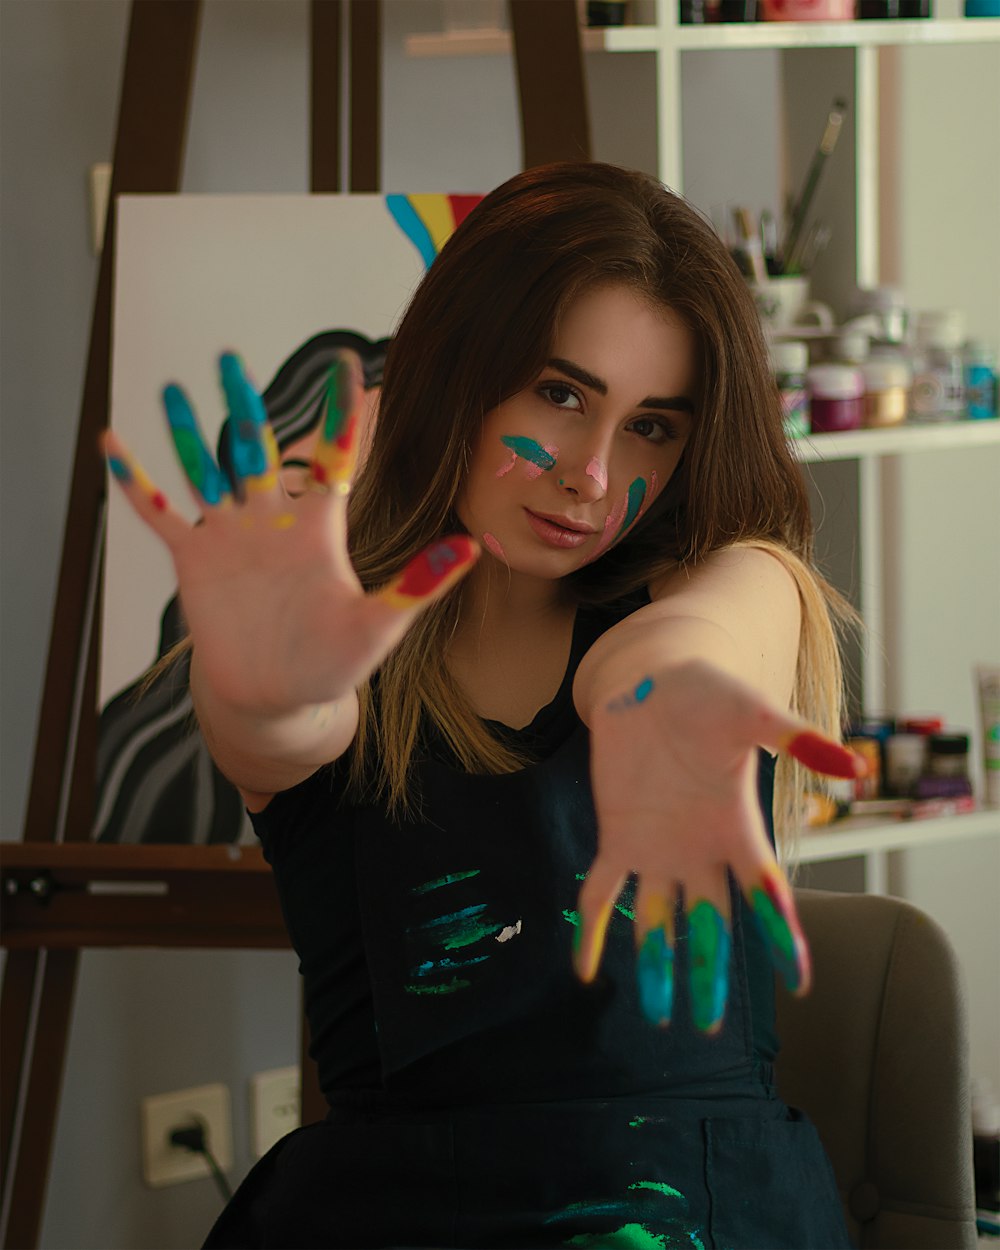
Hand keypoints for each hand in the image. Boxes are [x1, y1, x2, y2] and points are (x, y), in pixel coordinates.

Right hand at [103, 352, 477, 715]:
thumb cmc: (332, 664)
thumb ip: (417, 586)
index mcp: (319, 528)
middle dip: (244, 407)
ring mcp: (230, 537)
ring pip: (206, 470)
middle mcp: (273, 521)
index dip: (340, 413)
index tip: (348, 365)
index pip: (333, 457)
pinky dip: (137, 482)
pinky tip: (113, 445)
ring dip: (188, 432)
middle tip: (230, 360)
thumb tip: (471, 548)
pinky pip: (160, 512)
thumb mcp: (378, 627)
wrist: (280, 697)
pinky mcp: (194, 560)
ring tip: (175, 388)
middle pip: (257, 450)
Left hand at [576, 659, 861, 1031]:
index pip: (766, 894)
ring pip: (657, 920)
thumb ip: (797, 740)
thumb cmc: (710, 696)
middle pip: (709, 923)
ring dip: (656, 965)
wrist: (653, 683)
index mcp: (738, 829)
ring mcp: (657, 848)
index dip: (781, 937)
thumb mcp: (754, 714)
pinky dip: (592, 930)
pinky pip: (601, 893)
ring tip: (658, 1016)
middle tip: (709, 1026)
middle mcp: (699, 850)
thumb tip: (853, 766)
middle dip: (709, 973)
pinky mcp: (617, 837)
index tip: (797, 984)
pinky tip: (583, 968)